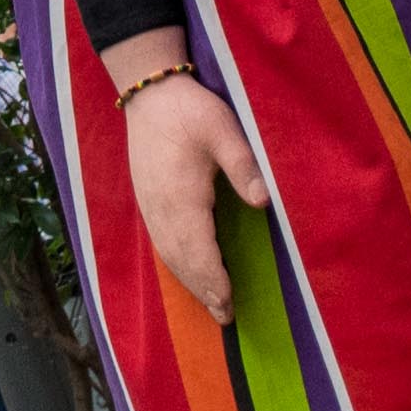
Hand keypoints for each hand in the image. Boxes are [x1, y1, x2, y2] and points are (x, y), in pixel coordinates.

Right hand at [117, 70, 271, 320]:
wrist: (150, 94)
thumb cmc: (190, 110)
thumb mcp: (223, 129)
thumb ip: (243, 165)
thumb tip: (264, 202)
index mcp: (182, 197)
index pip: (199, 250)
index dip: (213, 280)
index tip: (228, 303)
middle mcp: (162, 209)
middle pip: (183, 261)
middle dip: (204, 290)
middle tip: (226, 316)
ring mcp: (151, 206)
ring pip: (169, 254)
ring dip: (190, 281)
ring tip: (211, 303)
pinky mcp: (147, 199)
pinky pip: (161, 242)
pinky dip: (176, 264)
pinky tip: (187, 270)